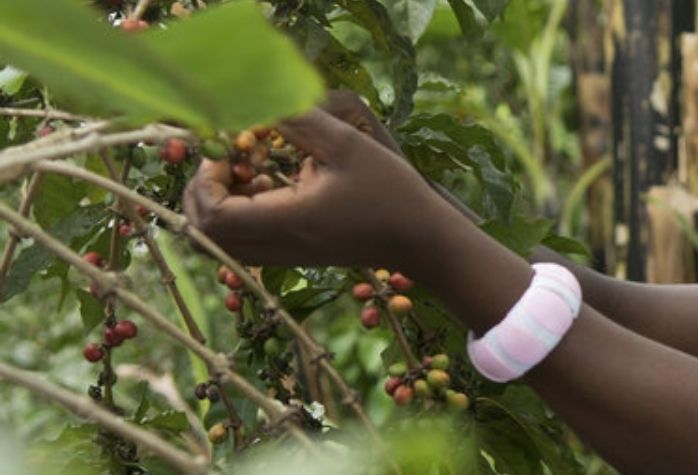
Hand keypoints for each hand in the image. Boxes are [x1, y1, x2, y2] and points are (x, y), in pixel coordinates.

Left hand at [183, 92, 446, 269]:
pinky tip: (270, 187)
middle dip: (204, 190)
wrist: (420, 239)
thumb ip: (298, 121)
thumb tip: (257, 100)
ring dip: (222, 202)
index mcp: (287, 221)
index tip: (228, 150)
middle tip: (229, 158)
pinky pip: (243, 242)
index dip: (205, 180)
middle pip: (204, 234)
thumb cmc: (390, 191)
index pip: (211, 215)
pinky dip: (240, 214)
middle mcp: (277, 245)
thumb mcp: (346, 144)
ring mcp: (282, 255)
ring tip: (250, 171)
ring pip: (220, 240)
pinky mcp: (292, 255)